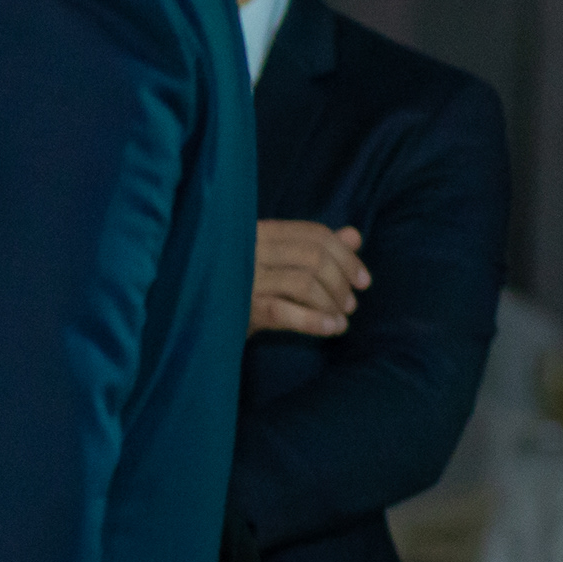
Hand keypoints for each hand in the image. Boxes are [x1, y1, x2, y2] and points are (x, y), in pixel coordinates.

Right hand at [251, 220, 368, 336]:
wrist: (198, 317)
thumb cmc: (242, 287)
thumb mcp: (277, 264)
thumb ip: (314, 248)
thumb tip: (353, 236)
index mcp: (258, 232)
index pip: (313, 234)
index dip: (346, 257)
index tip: (364, 281)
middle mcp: (250, 249)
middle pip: (313, 257)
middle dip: (341, 282)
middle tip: (350, 304)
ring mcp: (244, 278)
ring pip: (304, 283)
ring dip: (331, 303)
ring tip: (341, 319)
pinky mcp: (240, 308)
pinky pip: (284, 312)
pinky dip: (314, 321)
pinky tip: (331, 329)